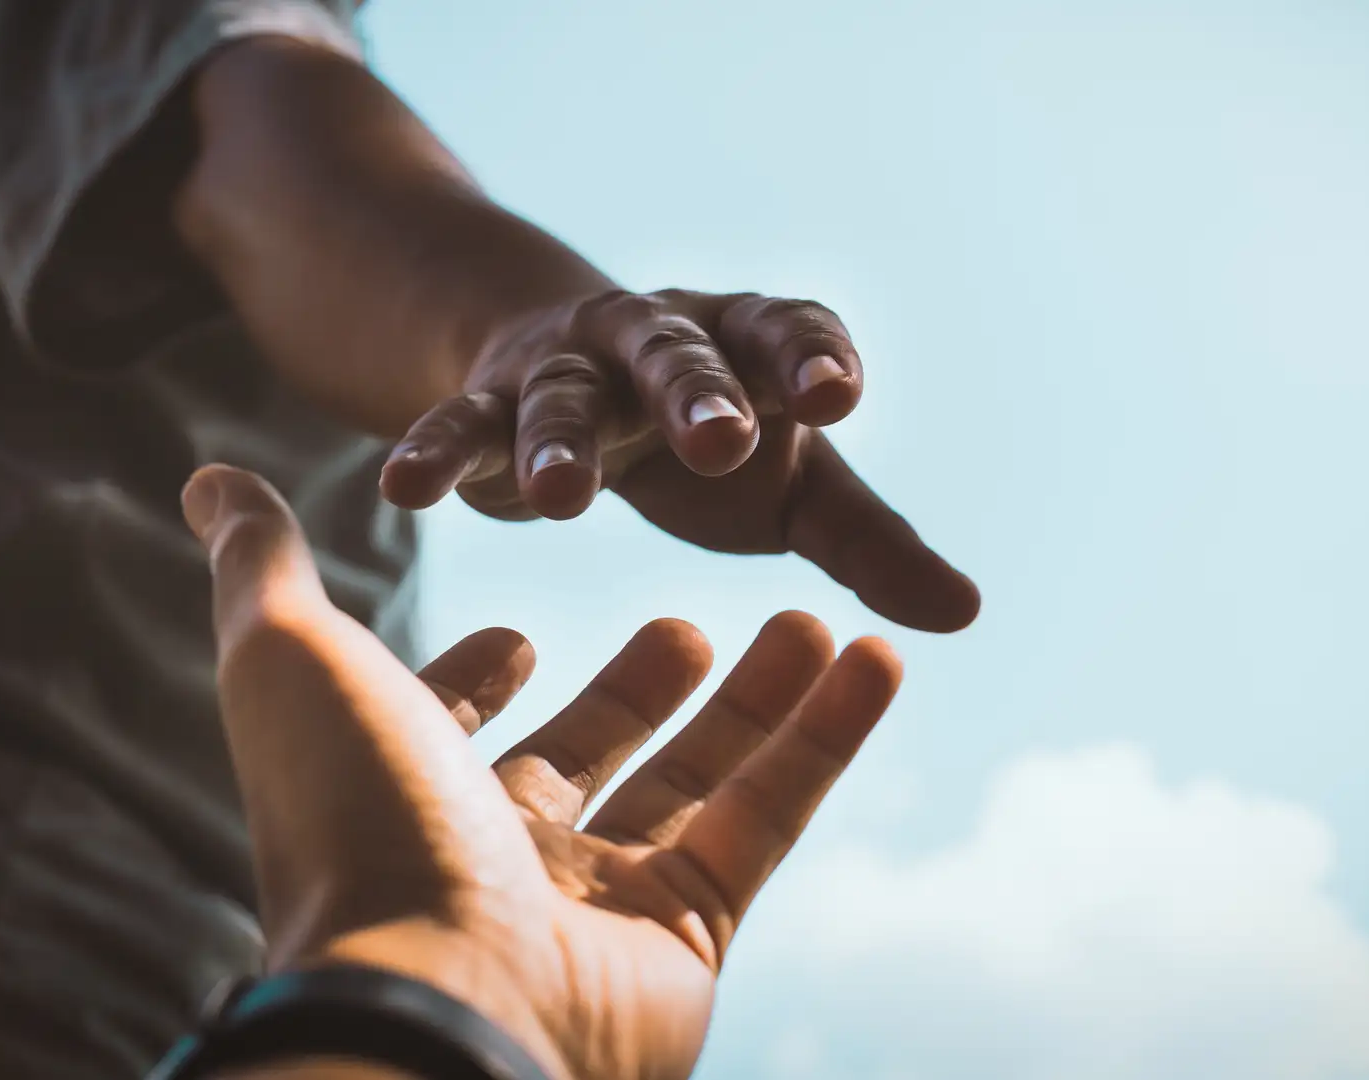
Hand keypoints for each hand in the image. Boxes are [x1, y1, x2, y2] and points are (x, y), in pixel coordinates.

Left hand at [182, 464, 903, 1079]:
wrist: (439, 997)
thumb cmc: (356, 822)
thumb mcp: (293, 659)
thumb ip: (262, 566)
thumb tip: (209, 477)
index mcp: (404, 792)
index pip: (449, 730)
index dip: (478, 682)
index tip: (520, 635)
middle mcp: (498, 853)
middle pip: (588, 753)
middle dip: (637, 691)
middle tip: (688, 627)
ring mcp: (597, 901)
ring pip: (696, 782)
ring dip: (759, 701)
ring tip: (813, 619)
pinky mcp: (688, 934)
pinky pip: (767, 820)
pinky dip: (825, 739)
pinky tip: (874, 658)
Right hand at [376, 289, 980, 633]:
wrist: (573, 371)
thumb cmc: (712, 439)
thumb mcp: (795, 486)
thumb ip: (869, 543)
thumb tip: (964, 614)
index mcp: (748, 348)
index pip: (787, 334)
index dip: (810, 359)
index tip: (838, 395)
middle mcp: (659, 343)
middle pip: (680, 358)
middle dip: (698, 395)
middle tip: (722, 440)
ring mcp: (568, 369)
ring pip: (562, 397)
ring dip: (559, 441)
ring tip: (560, 502)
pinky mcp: (489, 403)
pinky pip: (458, 425)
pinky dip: (434, 452)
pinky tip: (403, 487)